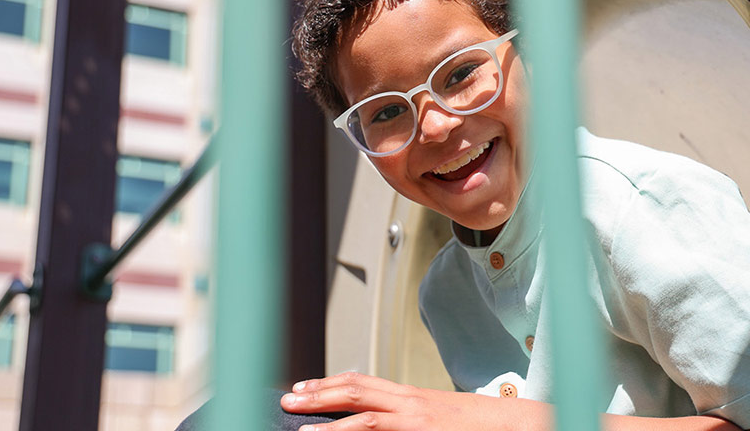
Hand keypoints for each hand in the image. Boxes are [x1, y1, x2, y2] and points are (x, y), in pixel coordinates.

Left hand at [279, 371, 547, 430]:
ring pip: (365, 423)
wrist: (521, 426)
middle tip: (288, 401)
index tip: (302, 387)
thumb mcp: (436, 412)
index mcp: (411, 396)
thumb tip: (375, 418)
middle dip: (317, 396)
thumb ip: (405, 413)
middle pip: (355, 394)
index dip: (328, 384)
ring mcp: (418, 426)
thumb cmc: (480, 424)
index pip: (361, 382)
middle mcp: (411, 406)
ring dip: (330, 427)